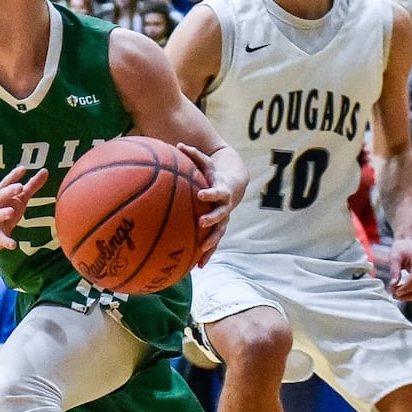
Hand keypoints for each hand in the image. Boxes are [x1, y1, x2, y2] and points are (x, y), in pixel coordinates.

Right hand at [0, 165, 48, 250]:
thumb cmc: (4, 211)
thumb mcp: (18, 198)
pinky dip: (5, 241)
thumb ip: (31, 185)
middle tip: (20, 187)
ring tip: (11, 212)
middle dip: (8, 191)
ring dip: (2, 213)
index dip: (13, 176)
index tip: (23, 168)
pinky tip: (13, 245)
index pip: (5, 183)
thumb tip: (45, 171)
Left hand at [177, 143, 241, 266]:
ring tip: (201, 250)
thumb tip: (178, 145)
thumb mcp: (206, 163)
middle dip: (212, 219)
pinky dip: (206, 255)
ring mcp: (223, 220)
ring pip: (219, 233)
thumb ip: (193, 155)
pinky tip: (197, 267)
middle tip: (202, 222)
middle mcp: (224, 207)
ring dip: (211, 242)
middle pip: (221, 215)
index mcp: (220, 191)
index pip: (217, 192)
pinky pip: (213, 244)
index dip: (210, 193)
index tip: (201, 194)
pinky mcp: (218, 230)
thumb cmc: (214, 174)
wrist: (232, 186)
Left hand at [388, 239, 411, 301]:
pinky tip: (408, 296)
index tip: (394, 292)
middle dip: (407, 295)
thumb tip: (393, 285)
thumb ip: (394, 271)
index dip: (406, 287)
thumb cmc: (401, 250)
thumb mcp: (394, 257)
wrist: (410, 245)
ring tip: (399, 296)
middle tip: (394, 295)